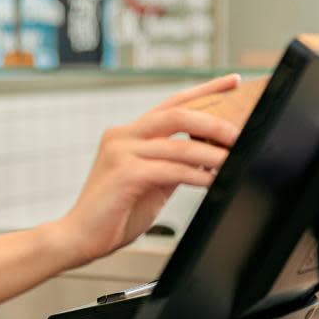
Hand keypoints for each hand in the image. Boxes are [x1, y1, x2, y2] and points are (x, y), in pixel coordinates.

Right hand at [57, 74, 241, 263]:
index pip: (172, 103)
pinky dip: (197, 175)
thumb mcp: (152, 182)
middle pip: (177, 114)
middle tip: (239, 133)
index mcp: (129, 133)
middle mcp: (123, 135)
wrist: (79, 238)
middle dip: (213, 121)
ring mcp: (121, 152)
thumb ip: (174, 165)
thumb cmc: (114, 212)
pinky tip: (213, 181)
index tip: (233, 81)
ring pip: (178, 144)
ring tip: (235, 160)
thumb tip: (209, 155)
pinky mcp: (125, 173)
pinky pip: (171, 169)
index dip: (205, 90)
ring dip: (212, 153)